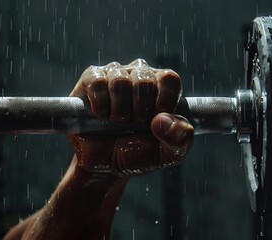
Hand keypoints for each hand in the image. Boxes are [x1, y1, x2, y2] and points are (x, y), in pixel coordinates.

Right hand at [68, 59, 193, 176]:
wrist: (105, 164)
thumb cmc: (138, 154)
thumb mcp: (168, 154)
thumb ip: (180, 140)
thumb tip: (162, 120)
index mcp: (162, 88)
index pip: (169, 79)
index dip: (164, 100)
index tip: (156, 120)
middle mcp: (140, 76)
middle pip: (145, 80)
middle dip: (140, 109)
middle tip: (134, 124)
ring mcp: (115, 75)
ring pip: (120, 80)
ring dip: (120, 109)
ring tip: (117, 121)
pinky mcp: (90, 80)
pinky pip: (97, 82)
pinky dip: (100, 103)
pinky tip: (101, 114)